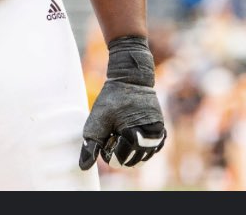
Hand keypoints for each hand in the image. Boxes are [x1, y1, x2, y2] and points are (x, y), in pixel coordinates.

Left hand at [79, 35, 165, 170]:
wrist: (131, 78)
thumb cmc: (113, 98)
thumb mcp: (97, 119)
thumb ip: (92, 144)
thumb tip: (84, 166)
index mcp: (136, 134)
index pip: (120, 159)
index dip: (108, 153)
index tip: (105, 137)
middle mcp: (151, 137)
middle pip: (132, 161)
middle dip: (120, 152)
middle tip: (113, 133)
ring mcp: (158, 134)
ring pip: (144, 157)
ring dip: (131, 150)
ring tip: (122, 132)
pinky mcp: (160, 130)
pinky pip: (151, 148)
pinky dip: (141, 147)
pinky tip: (131, 135)